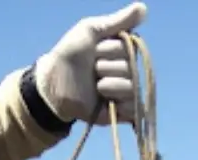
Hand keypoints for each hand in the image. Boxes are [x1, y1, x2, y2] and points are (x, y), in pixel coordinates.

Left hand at [34, 4, 147, 125]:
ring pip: (131, 86)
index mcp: (124, 50)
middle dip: (106, 67)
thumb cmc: (70, 54)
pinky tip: (104, 100)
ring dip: (107, 84)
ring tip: (94, 86)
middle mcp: (129, 69)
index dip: (110, 49)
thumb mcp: (91, 30)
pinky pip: (133, 107)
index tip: (95, 49)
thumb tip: (143, 7)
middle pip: (129, 67)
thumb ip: (117, 20)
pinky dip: (118, 102)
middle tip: (92, 70)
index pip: (130, 47)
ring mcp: (126, 91)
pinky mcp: (122, 111)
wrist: (54, 84)